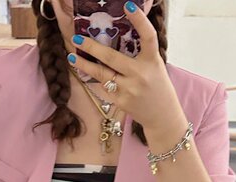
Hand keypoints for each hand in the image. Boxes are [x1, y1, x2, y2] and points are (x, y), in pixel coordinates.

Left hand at [67, 1, 183, 131]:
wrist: (162, 116)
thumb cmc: (158, 87)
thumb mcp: (155, 66)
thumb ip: (141, 53)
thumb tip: (121, 34)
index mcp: (152, 61)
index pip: (148, 37)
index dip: (140, 20)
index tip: (129, 5)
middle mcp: (140, 74)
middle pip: (112, 58)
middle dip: (92, 47)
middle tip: (77, 38)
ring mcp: (129, 89)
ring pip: (102, 74)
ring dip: (85, 65)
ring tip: (72, 57)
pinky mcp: (122, 101)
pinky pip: (104, 87)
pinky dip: (95, 79)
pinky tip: (86, 73)